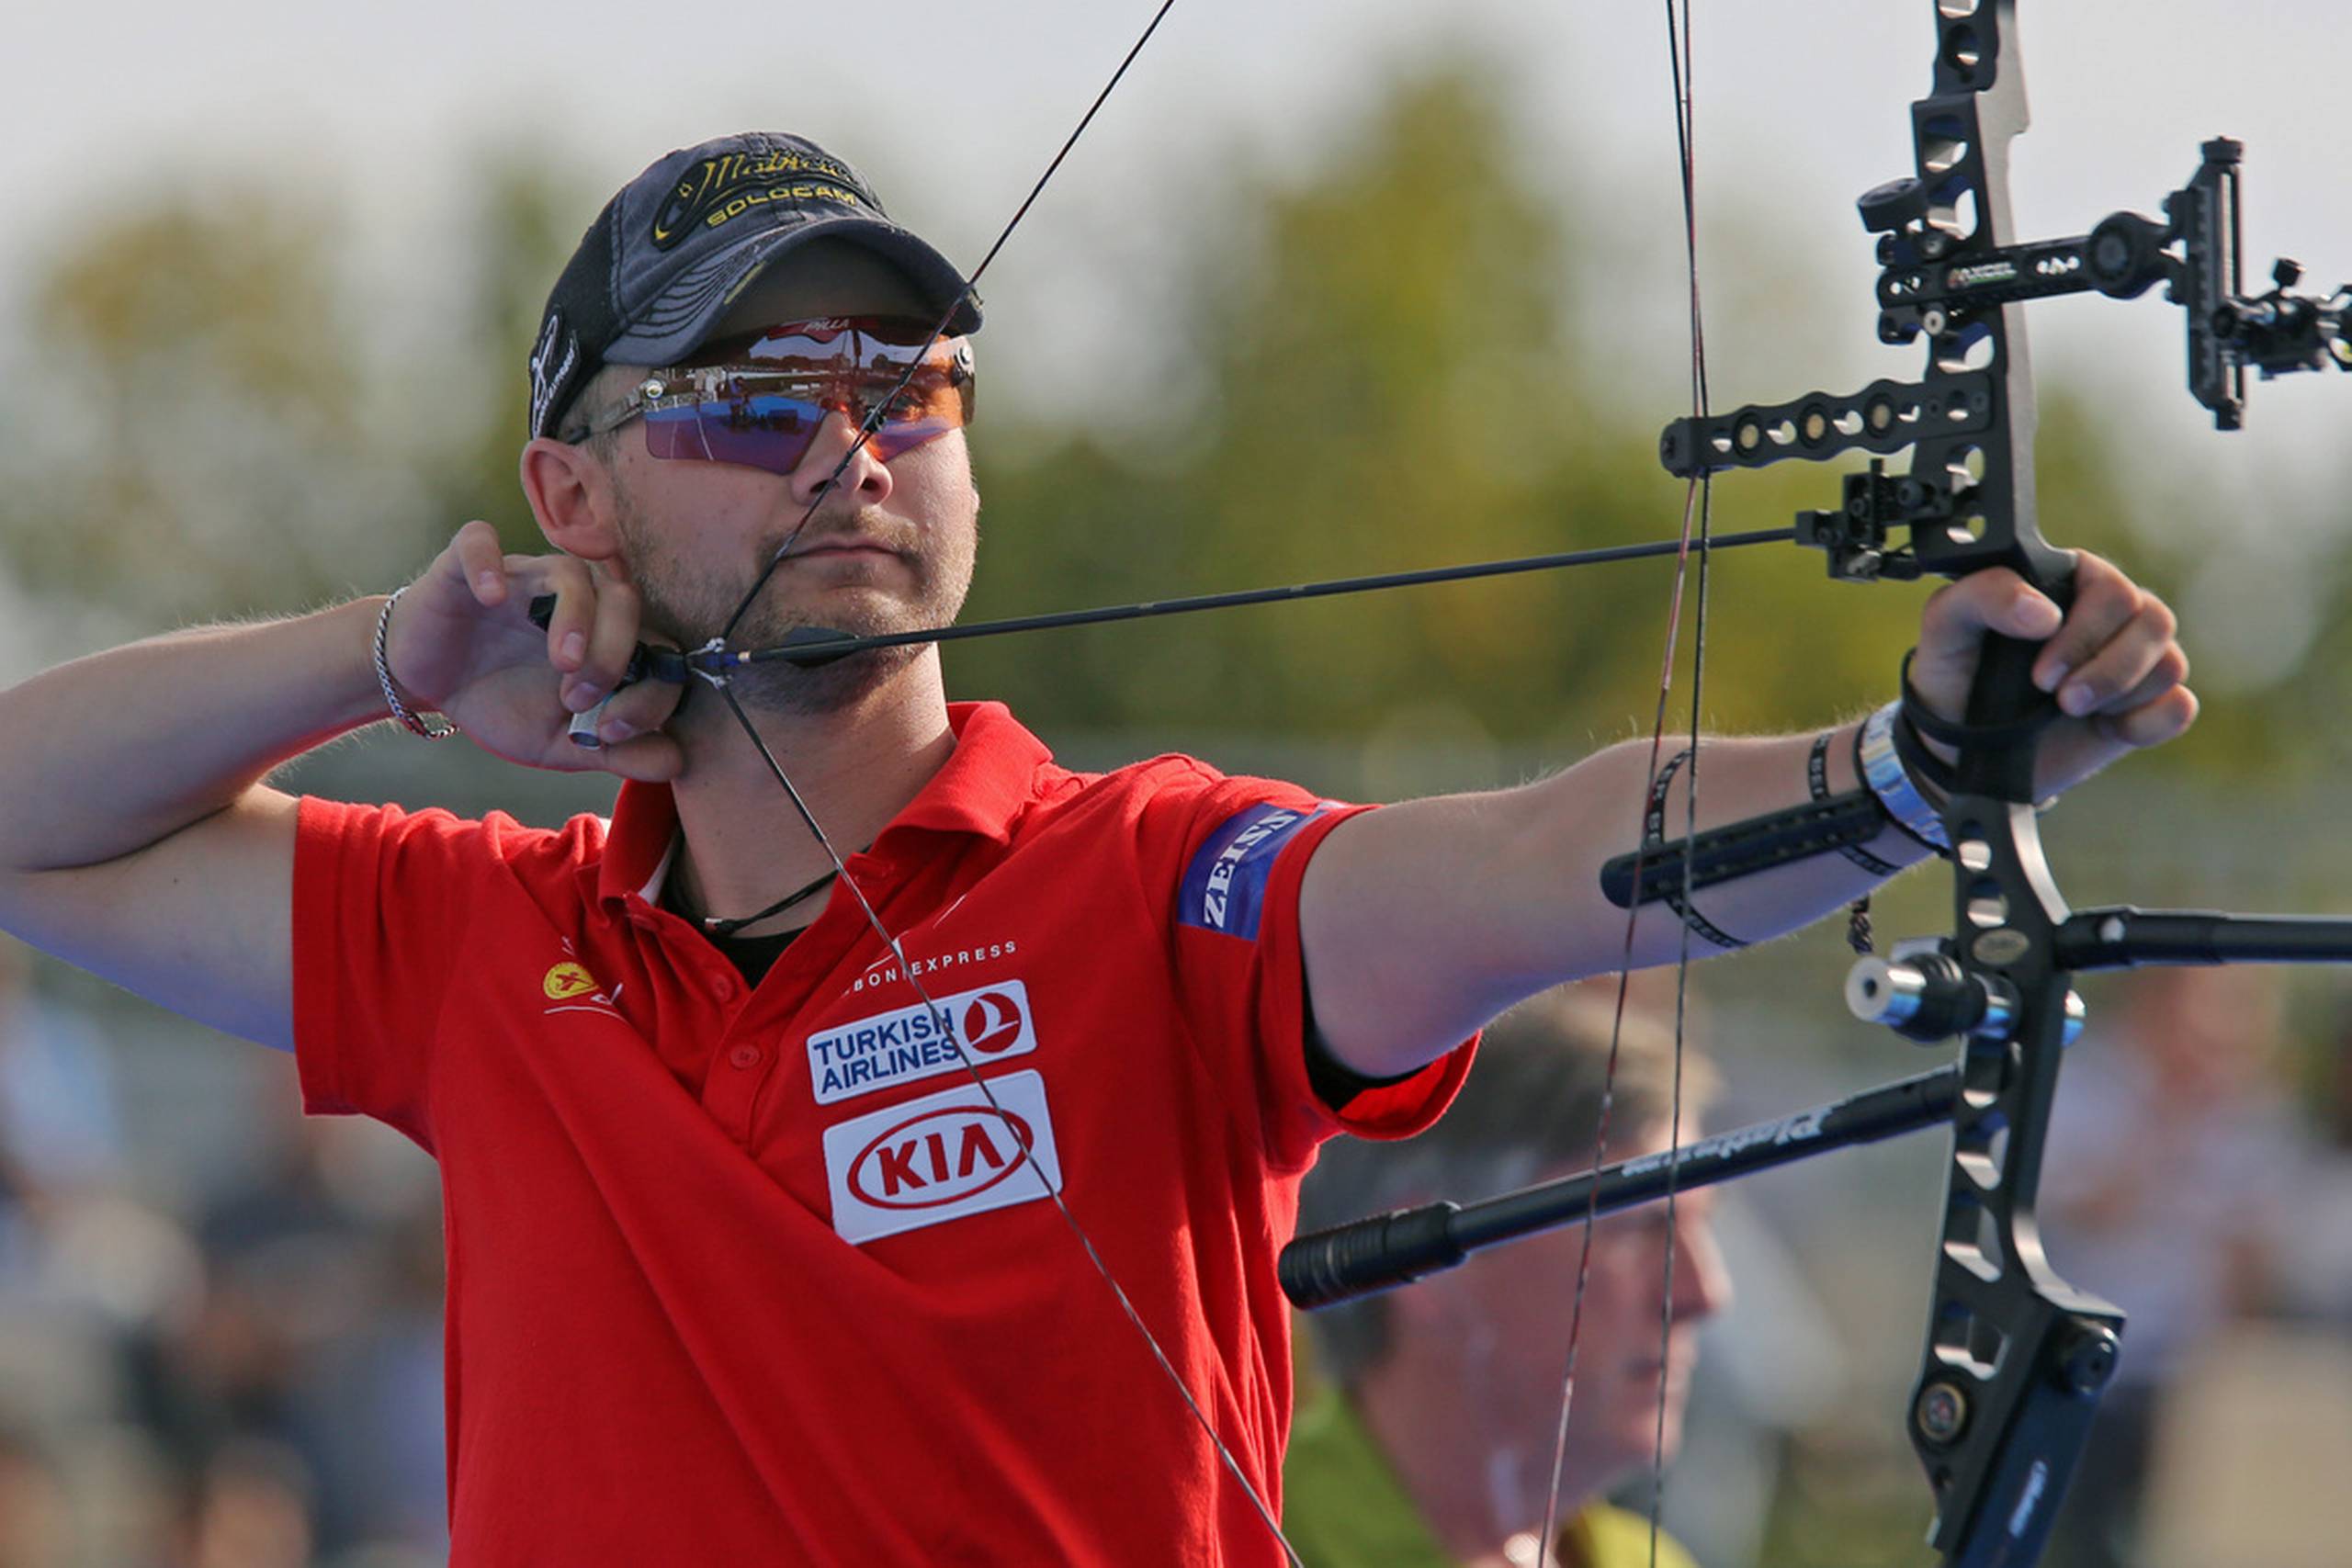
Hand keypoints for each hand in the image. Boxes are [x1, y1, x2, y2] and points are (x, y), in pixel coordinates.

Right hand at [381, 521, 686, 781]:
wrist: (427, 684)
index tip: (612, 730)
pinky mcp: (467, 566)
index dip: (649, 690)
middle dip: (614, 654)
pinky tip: (492, 597)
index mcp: (606, 638)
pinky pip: (482, 545)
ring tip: (563, 663)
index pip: (656, 647)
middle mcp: (574, 599)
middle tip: (579, 698)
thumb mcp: (558, 743)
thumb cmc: (500, 702)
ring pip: (570, 572)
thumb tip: (676, 763)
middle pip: (623, 601)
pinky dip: (489, 565)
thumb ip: (615, 752)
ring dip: (575, 618)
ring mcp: (524, 578)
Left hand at [1910, 550, 2195, 797]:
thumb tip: (2043, 612)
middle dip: (2108, 669)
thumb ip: (1985, 595)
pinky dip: (2146, 724)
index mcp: (2069, 581)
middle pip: (2155, 621)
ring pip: (2171, 664)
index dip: (2085, 632)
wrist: (1959, 748)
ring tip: (2071, 712)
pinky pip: (2178, 706)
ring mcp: (2130, 660)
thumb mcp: (1946, 626)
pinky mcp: (2142, 706)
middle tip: (2059, 699)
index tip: (2041, 674)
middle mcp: (2109, 614)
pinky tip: (2106, 729)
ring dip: (2120, 695)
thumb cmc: (1954, 673)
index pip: (2112, 588)